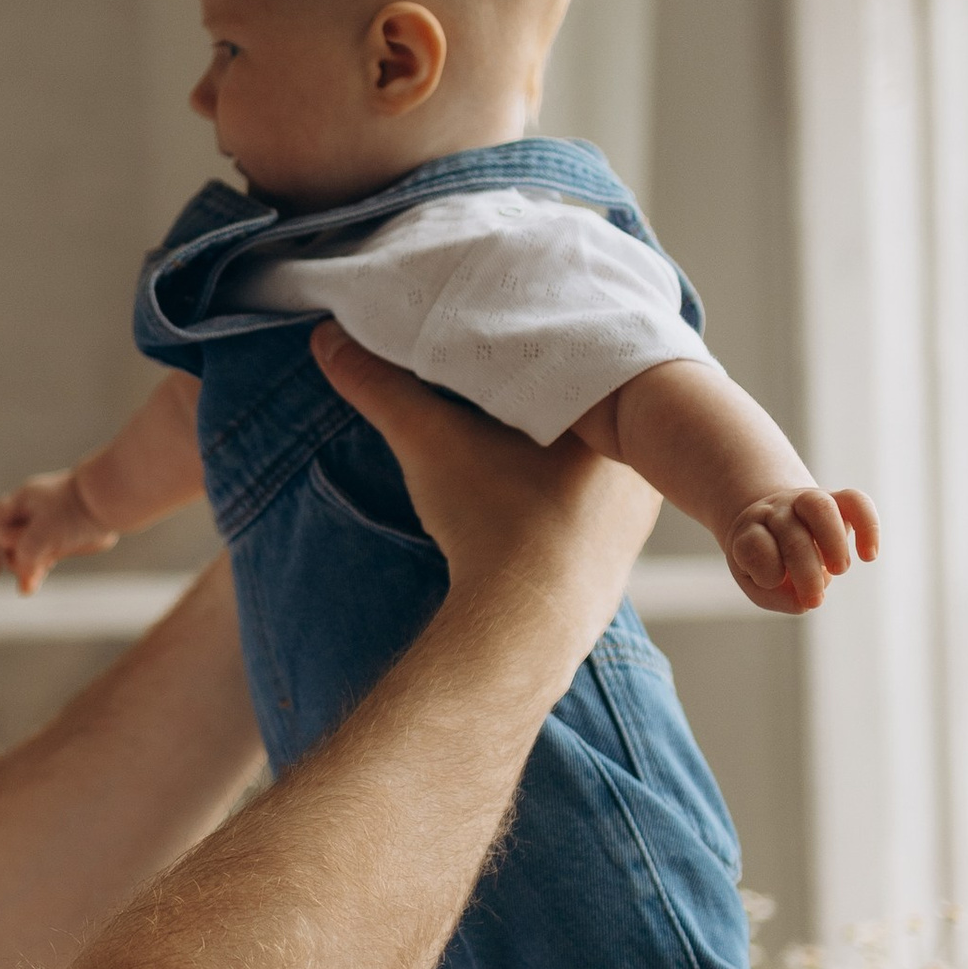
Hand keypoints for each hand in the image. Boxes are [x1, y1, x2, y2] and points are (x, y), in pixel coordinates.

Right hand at [0, 467, 118, 595]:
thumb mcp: (43, 533)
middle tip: (28, 571)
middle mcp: (28, 514)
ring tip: (35, 579)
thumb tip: (24, 589)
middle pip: (5, 543)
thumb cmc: (73, 512)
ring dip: (26, 567)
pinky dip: (39, 569)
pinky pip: (42, 557)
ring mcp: (44, 526)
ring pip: (24, 553)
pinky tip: (39, 578)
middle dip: (12, 560)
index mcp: (18, 503)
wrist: (107, 504)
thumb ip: (27, 558)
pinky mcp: (60, 539)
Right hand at [309, 326, 656, 644]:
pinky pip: (597, 503)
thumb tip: (329, 341)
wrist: (524, 627)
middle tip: (510, 379)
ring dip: (565, 447)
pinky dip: (568, 492)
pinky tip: (534, 493)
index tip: (513, 340)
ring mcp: (637, 513)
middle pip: (593, 409)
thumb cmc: (494, 524)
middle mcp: (638, 461)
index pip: (583, 359)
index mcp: (612, 416)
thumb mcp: (429, 441)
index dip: (546, 345)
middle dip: (553, 395)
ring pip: (599, 458)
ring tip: (521, 434)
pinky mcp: (621, 553)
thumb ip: (380, 386)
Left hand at [726, 484, 878, 615]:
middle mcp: (777, 511)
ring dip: (833, 542)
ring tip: (839, 571)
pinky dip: (868, 526)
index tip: (774, 584)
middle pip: (790, 532)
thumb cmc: (767, 561)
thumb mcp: (759, 583)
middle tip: (815, 599)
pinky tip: (869, 556)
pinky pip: (855, 501)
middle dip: (806, 572)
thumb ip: (778, 597)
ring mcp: (805, 500)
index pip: (752, 545)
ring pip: (819, 506)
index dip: (766, 571)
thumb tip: (806, 602)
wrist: (772, 520)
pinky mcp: (836, 500)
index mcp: (750, 530)